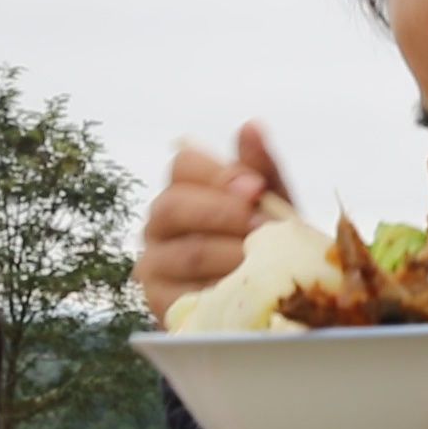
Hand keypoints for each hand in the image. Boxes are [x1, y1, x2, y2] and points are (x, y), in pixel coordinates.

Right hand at [135, 121, 292, 322]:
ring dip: (230, 254)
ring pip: (186, 251)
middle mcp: (160, 222)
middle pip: (174, 206)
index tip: (256, 188)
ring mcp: (154, 263)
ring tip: (263, 260)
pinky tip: (244, 291)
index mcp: (185, 188)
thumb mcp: (273, 207)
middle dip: (223, 214)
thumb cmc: (267, 246)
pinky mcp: (160, 303)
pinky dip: (218, 290)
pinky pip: (185, 295)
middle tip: (263, 227)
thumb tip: (252, 125)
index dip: (219, 174)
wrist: (270, 303)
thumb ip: (262, 169)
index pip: (184, 164)